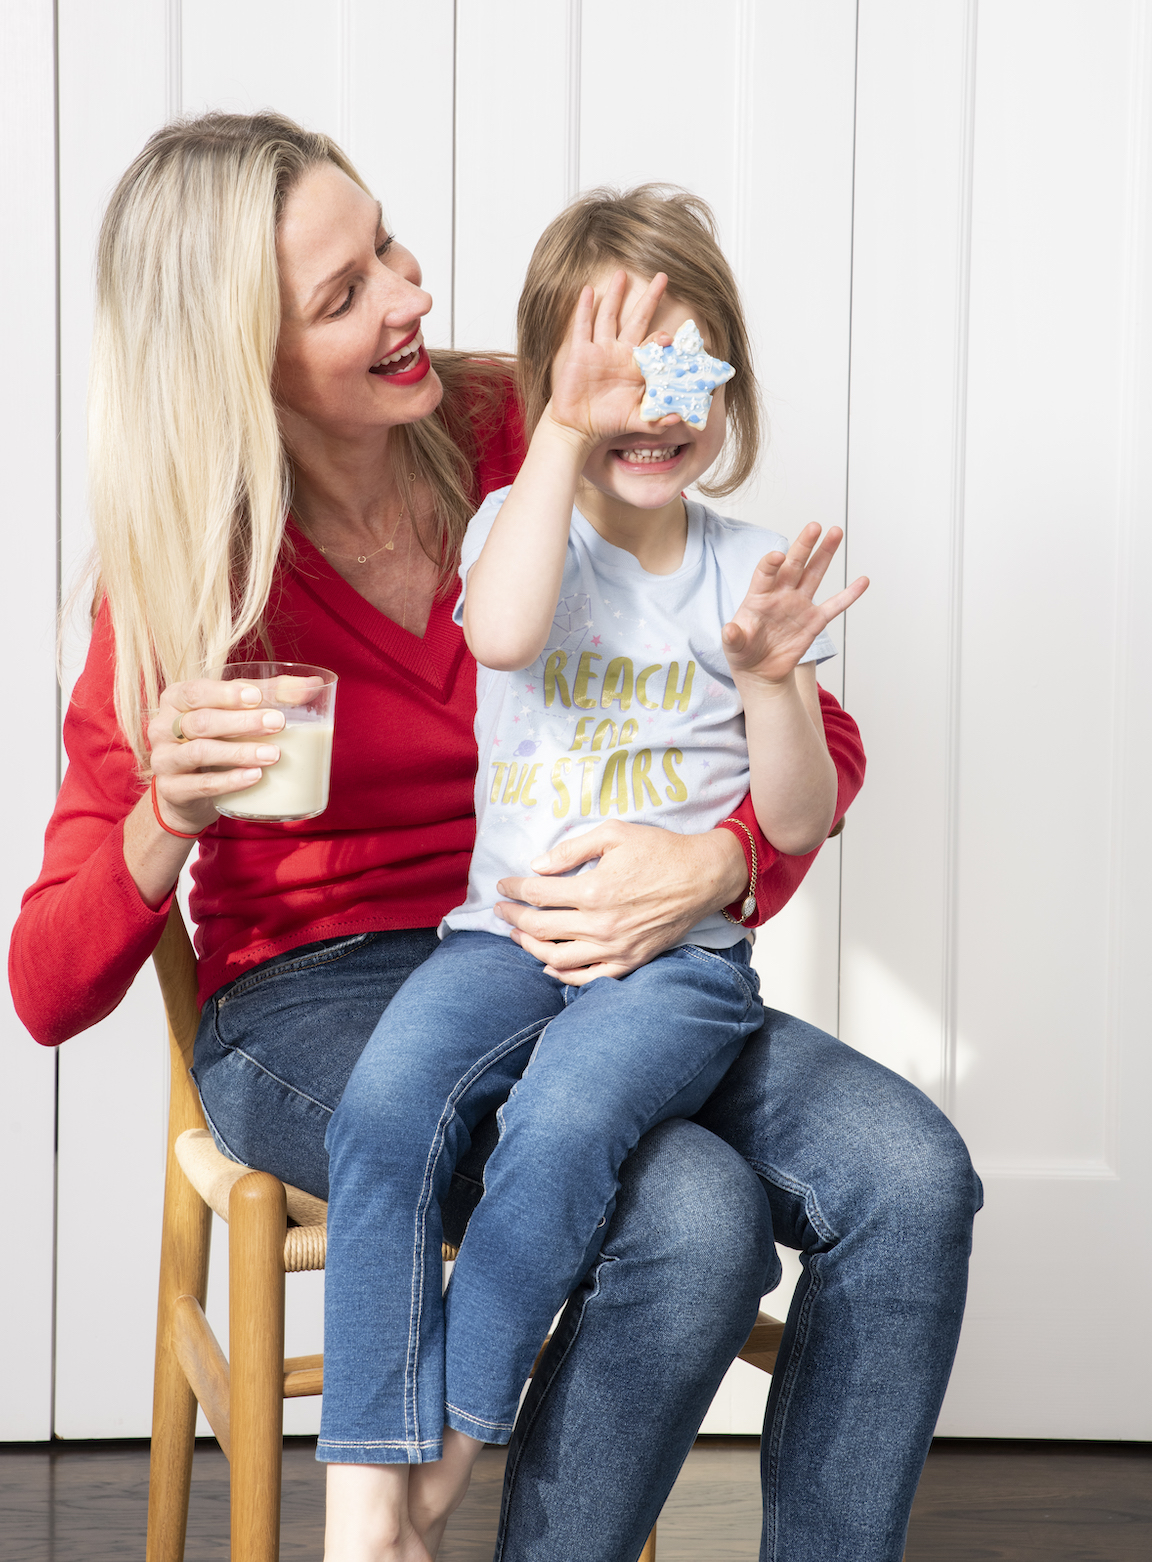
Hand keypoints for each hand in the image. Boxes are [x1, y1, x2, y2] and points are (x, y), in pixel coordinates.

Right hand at [146, 677, 287, 834]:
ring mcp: (164, 760)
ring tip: (274, 754)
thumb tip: (314, 684)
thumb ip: (269, 695)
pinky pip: (200, 785)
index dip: (226, 693)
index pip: (196, 691)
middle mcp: (163, 727)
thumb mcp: (234, 713)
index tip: (257, 696)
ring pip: (199, 752)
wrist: (188, 792)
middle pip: (200, 721)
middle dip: (241, 722)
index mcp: (176, 699)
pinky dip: (230, 780)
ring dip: (239, 752)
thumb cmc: (216, 740)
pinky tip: (255, 776)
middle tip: (278, 723)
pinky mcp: (172, 790)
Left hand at [494, 821, 746, 983]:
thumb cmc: (659, 850)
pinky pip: (587, 977)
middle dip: (513, 917)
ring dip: (529, 946)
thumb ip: (572, 849)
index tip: (503, 885)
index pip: (537, 893)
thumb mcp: (614, 833)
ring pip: (556, 957)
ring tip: (517, 933)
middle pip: (540, 926)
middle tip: (500, 910)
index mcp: (594, 889)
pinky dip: (562, 975)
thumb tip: (537, 866)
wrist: (702, 876)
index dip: (514, 888)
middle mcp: (601, 924)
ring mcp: (615, 947)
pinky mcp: (629, 961)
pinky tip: (548, 964)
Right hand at [546, 269, 679, 447]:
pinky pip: (583, 326)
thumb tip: (679, 418)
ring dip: (616, 295)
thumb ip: (658, 420)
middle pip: (638, 319)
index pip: (654, 345)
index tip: (670, 338)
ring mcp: (600, 350)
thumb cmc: (608, 422)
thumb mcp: (637, 421)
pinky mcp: (581, 352)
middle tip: (663, 276)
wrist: (578, 427)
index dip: (662, 339)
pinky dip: (585, 309)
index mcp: (636, 367)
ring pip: (609, 316)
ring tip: (622, 274)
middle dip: (650, 298)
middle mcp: (620, 353)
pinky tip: (590, 291)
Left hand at [722, 524, 868, 685]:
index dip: (770, 564)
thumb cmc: (743, 652)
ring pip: (814, 574)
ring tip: (836, 532)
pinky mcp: (814, 621)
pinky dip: (849, 594)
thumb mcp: (734, 646)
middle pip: (794, 565)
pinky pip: (834, 605)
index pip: (765, 573)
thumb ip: (733, 637)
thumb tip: (729, 631)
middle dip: (804, 545)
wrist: (760, 670)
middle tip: (814, 526)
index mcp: (759, 596)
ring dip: (825, 554)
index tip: (778, 556)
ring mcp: (799, 605)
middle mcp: (781, 594)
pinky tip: (862, 581)